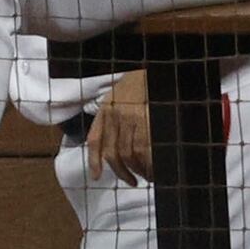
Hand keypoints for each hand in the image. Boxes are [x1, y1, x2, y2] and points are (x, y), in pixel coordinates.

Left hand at [83, 70, 151, 186]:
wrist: (155, 67)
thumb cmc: (140, 84)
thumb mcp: (120, 97)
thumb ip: (114, 119)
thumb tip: (115, 148)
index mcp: (106, 108)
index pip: (95, 140)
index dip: (94, 161)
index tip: (96, 177)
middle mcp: (115, 114)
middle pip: (112, 153)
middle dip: (121, 172)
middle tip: (132, 180)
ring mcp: (130, 118)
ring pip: (128, 155)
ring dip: (137, 171)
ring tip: (145, 176)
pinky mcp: (146, 120)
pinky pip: (143, 150)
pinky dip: (147, 165)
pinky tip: (152, 170)